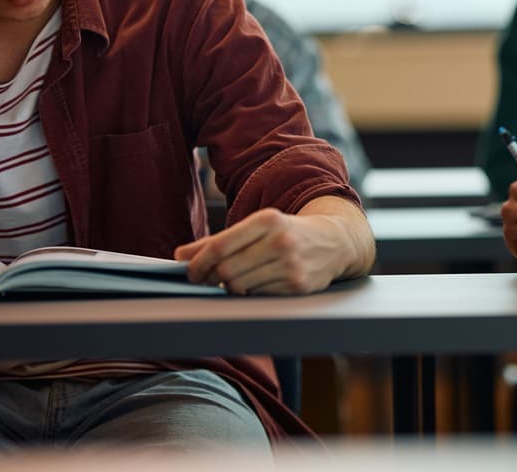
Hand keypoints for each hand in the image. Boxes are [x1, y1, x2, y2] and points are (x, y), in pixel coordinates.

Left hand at [174, 201, 363, 294]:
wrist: (335, 241)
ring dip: (230, 287)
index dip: (197, 263)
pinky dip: (251, 292)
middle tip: (206, 280)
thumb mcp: (258, 227)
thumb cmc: (287, 233)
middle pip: (225, 270)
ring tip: (235, 279)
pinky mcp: (298, 285)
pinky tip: (258, 282)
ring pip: (239, 286)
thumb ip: (220, 240)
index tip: (189, 271)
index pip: (220, 246)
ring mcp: (291, 264)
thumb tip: (181, 255)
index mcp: (267, 220)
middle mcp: (281, 240)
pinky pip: (258, 295)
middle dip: (209, 279)